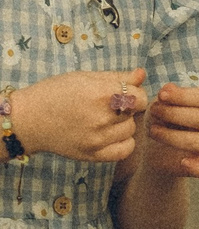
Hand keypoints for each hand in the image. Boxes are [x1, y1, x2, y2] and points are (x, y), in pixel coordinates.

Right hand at [13, 68, 147, 163]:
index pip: (140, 96)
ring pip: (131, 130)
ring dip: (123, 124)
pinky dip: (123, 143)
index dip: (135, 93)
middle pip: (136, 112)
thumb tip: (142, 74)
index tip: (122, 94)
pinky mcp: (92, 154)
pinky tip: (111, 135)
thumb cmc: (54, 93)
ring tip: (104, 119)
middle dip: (127, 107)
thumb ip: (116, 77)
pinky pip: (125, 150)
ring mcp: (97, 138)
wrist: (28, 119)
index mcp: (100, 94)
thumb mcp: (84, 78)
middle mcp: (101, 117)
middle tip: (109, 106)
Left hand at [138, 84, 198, 181]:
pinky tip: (184, 162)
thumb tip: (168, 89)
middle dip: (175, 115)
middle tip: (154, 112)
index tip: (161, 95)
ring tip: (153, 131)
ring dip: (176, 137)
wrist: (155, 147)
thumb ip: (166, 96)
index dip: (184, 96)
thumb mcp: (160, 104)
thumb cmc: (161, 120)